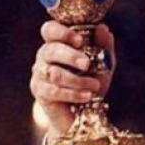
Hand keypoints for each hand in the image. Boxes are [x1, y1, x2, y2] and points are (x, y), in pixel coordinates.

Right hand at [30, 21, 115, 136]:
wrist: (84, 115)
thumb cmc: (91, 84)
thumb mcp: (103, 65)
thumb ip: (104, 46)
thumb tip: (103, 29)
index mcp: (58, 43)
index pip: (50, 30)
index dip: (62, 32)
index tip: (79, 40)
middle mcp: (45, 56)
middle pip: (51, 50)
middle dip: (70, 56)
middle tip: (87, 64)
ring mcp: (40, 74)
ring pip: (54, 73)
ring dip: (77, 80)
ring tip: (95, 85)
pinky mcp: (40, 92)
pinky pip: (54, 91)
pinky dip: (73, 93)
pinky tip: (87, 96)